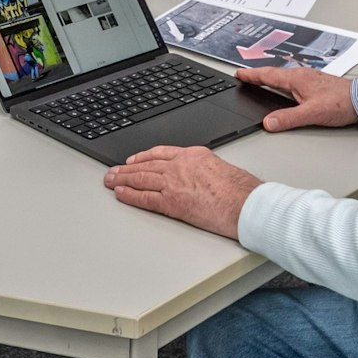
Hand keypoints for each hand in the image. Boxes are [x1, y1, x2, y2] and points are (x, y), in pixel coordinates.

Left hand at [103, 146, 260, 238]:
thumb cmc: (243, 191)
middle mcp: (180, 166)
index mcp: (194, 155)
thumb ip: (206, 171)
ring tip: (110, 180)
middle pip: (147, 165)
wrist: (246, 203)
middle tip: (113, 171)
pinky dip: (130, 195)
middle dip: (127, 169)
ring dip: (122, 179)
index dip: (143, 157)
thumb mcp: (223, 169)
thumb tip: (202, 180)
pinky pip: (145, 197)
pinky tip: (120, 194)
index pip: (161, 153)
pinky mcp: (172, 202)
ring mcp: (174, 183)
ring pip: (141, 179)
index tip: (133, 160)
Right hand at [234, 65, 357, 131]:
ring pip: (284, 76)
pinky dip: (283, 81)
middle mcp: (302, 75)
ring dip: (271, 77)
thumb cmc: (341, 103)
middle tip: (245, 75)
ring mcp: (310, 78)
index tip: (239, 74)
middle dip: (258, 75)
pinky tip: (287, 86)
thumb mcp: (312, 114)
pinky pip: (294, 79)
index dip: (252, 75)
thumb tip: (267, 122)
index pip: (268, 76)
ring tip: (261, 79)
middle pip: (274, 74)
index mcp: (296, 79)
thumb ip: (288, 118)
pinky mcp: (317, 84)